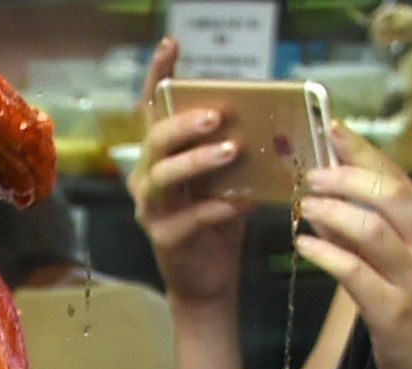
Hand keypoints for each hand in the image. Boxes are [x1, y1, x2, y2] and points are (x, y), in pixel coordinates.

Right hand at [134, 39, 252, 312]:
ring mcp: (152, 210)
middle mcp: (147, 179)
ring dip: (196, 161)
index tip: (171, 45)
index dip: (160, 76)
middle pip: (155, 141)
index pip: (155, 109)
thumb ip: (231, 150)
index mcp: (161, 156)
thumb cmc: (219, 221)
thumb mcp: (226, 178)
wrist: (209, 280)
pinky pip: (187, 219)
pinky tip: (240, 203)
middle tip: (216, 115)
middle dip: (184, 124)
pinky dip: (215, 209)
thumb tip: (264, 119)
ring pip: (162, 178)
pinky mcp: (165, 239)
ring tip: (230, 151)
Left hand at [296, 143, 411, 368]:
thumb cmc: (410, 316)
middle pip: (390, 194)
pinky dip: (326, 253)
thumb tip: (328, 197)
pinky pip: (355, 271)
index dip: (365, 151)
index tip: (333, 128)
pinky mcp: (395, 310)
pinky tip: (304, 244)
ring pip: (372, 228)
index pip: (400, 178)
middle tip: (310, 173)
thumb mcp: (396, 265)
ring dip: (332, 211)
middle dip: (347, 176)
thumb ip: (370, 231)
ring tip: (303, 205)